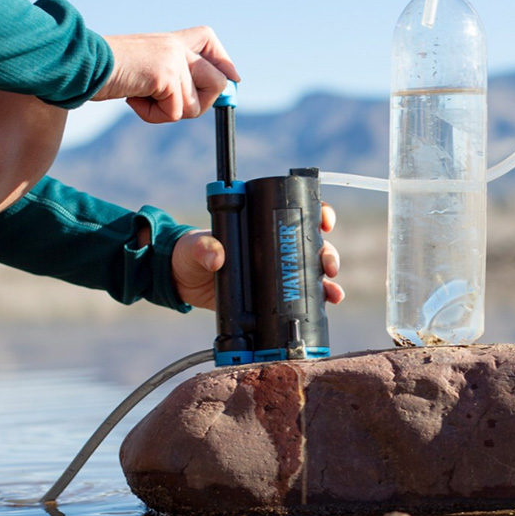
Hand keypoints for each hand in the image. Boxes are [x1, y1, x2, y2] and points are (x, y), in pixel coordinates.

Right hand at [93, 26, 239, 122]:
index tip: (233, 79)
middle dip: (199, 104)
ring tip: (141, 97)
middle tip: (166, 104)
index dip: (224, 62)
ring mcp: (173, 59)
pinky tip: (133, 99)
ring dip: (169, 113)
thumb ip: (167, 77)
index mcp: (168, 41)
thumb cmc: (101, 72)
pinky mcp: (166, 75)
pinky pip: (175, 112)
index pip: (207, 38)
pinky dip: (153, 116)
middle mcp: (175, 47)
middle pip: (218, 82)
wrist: (80, 64)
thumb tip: (197, 95)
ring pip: (196, 105)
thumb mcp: (140, 70)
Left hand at [171, 203, 343, 310]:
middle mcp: (273, 246)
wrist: (181, 282)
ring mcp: (275, 270)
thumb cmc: (189, 253)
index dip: (318, 213)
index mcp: (261, 225)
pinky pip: (301, 294)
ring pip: (312, 270)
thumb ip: (204, 247)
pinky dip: (318, 299)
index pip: (297, 212)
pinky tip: (327, 303)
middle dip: (327, 253)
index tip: (325, 221)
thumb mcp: (195, 246)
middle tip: (328, 265)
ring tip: (332, 291)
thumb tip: (217, 258)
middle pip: (312, 244)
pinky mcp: (271, 294)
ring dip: (327, 279)